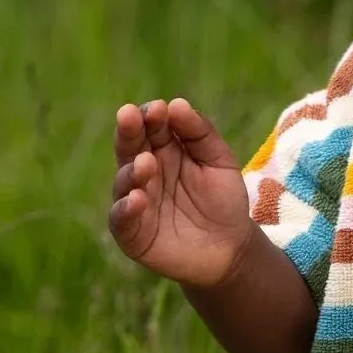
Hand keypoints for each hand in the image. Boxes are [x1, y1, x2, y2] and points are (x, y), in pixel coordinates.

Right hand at [108, 98, 255, 287]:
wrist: (231, 249)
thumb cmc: (223, 200)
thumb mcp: (220, 161)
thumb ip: (201, 133)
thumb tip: (176, 103)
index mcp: (162, 150)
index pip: (150, 126)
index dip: (151, 116)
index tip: (160, 109)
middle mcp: (144, 172)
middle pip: (130, 147)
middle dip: (129, 131)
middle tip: (130, 117)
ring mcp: (135, 201)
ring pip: (124, 181)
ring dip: (132, 170)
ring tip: (146, 162)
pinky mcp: (132, 232)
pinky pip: (121, 218)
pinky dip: (126, 208)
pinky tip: (137, 198)